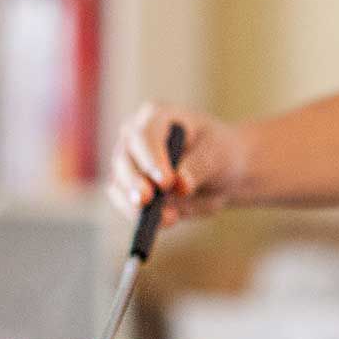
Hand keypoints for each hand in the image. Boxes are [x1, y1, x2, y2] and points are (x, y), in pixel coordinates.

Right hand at [107, 101, 245, 228]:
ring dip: (134, 204)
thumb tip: (181, 186)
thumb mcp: (218, 155)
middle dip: (135, 182)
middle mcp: (134, 137)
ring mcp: (128, 164)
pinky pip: (124, 204)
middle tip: (148, 201)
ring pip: (119, 184)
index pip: (145, 135)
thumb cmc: (219, 154)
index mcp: (157, 117)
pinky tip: (164, 221)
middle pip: (124, 159)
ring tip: (167, 218)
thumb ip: (199, 167)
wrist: (220, 174)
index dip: (152, 158)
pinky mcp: (128, 190)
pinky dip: (137, 216)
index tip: (166, 182)